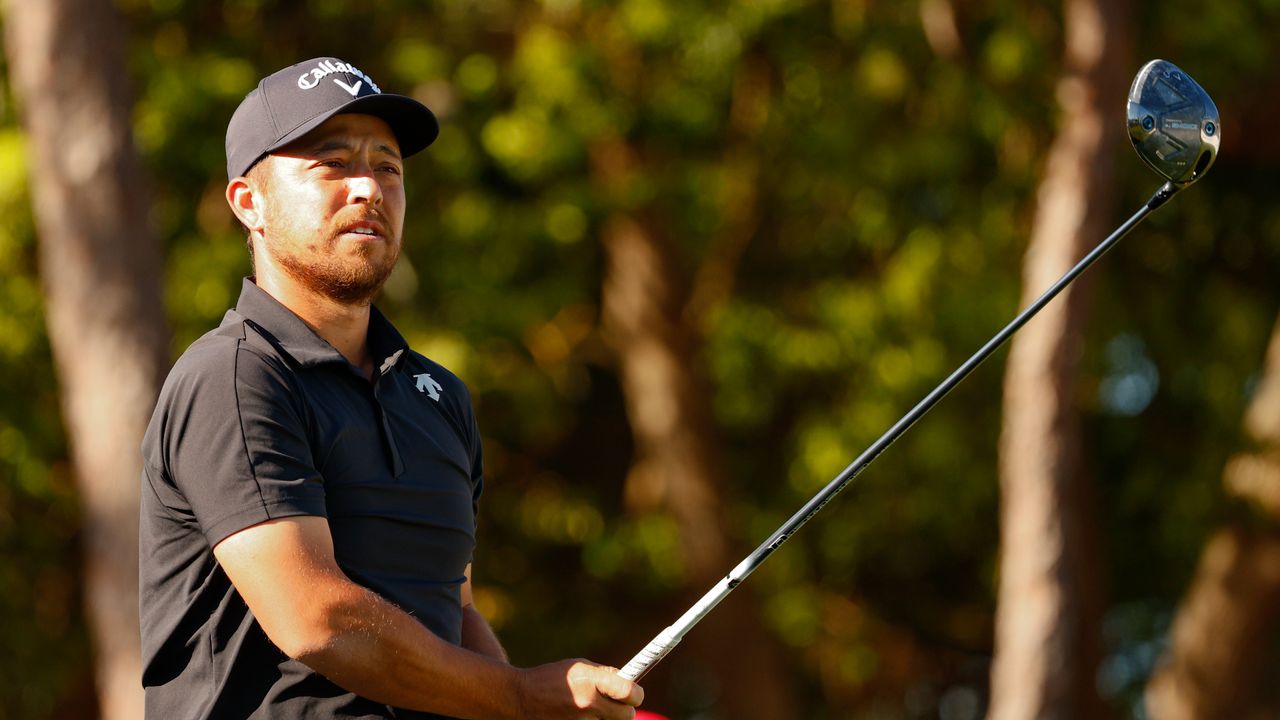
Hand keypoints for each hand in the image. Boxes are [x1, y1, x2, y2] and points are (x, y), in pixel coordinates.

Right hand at [515, 659, 644, 719]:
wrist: (520, 698)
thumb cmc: (551, 679)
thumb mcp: (579, 667)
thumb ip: (605, 675)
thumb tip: (629, 680)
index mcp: (591, 682)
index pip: (631, 693)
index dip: (636, 694)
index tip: (633, 693)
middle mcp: (588, 704)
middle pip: (627, 716)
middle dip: (624, 710)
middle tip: (615, 705)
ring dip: (605, 718)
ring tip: (588, 710)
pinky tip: (577, 716)